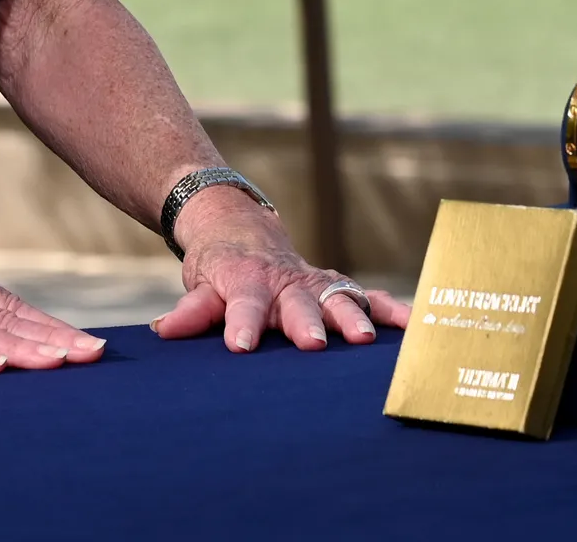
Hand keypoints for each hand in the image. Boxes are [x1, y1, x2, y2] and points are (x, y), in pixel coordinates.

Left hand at [150, 187, 411, 352]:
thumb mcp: (201, 284)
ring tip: (365, 339)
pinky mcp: (335, 287)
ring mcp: (314, 284)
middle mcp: (285, 283)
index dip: (242, 323)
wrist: (240, 230)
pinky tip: (413, 325)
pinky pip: (366, 296)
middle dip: (307, 323)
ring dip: (351, 317)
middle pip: (297, 304)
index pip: (242, 304)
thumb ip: (191, 311)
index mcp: (246, 283)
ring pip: (336, 298)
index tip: (241, 346)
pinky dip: (390, 309)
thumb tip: (163, 331)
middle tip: (314, 344)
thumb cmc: (219, 268)